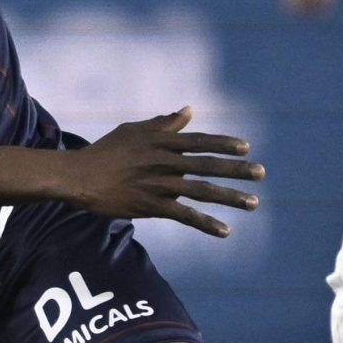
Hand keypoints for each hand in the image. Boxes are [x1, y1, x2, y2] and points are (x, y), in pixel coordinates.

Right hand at [49, 106, 263, 237]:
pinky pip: (184, 216)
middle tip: (261, 173)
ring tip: (253, 203)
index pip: (199, 142)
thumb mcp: (135, 130)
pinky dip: (205, 223)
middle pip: (207, 165)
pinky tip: (225, 231)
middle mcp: (165, 162)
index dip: (223, 144)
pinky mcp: (152, 205)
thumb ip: (164, 124)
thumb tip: (188, 110)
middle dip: (236, 169)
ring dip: (230, 197)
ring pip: (202, 190)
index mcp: (162, 143)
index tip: (246, 147)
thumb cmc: (107, 151)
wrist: (81, 177)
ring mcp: (160, 184)